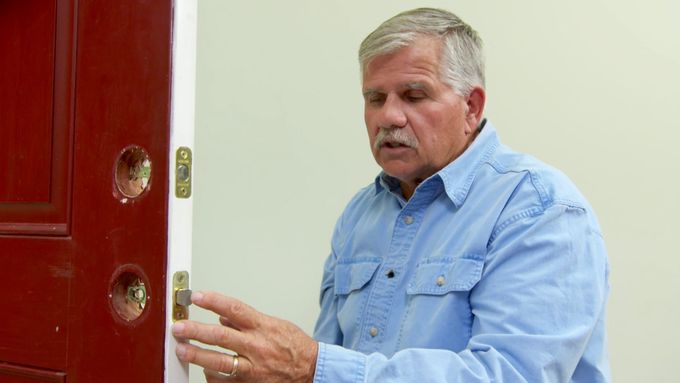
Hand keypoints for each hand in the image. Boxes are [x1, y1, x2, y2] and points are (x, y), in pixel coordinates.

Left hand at [172, 291, 317, 382]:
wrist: (311, 371)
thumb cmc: (295, 347)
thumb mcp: (275, 325)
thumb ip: (248, 321)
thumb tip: (224, 317)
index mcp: (263, 327)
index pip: (235, 309)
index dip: (214, 301)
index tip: (196, 296)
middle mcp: (256, 346)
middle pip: (221, 336)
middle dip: (196, 331)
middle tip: (179, 327)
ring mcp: (252, 367)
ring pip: (219, 362)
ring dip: (197, 355)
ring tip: (181, 349)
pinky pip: (225, 381)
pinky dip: (212, 375)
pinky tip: (204, 370)